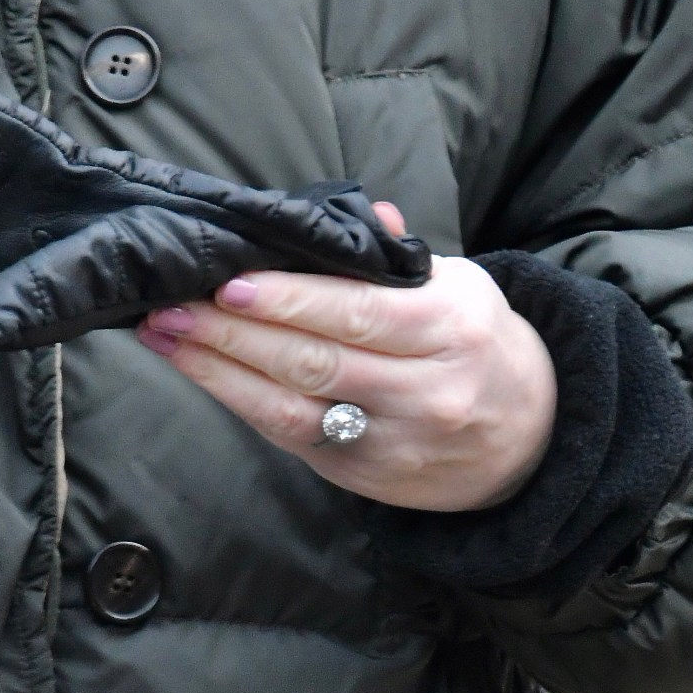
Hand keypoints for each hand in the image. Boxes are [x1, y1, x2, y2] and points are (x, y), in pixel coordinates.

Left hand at [138, 204, 556, 510]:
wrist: (526, 438)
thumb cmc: (480, 346)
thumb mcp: (460, 288)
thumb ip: (397, 258)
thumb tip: (354, 216)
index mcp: (450, 330)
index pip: (357, 313)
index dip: (288, 301)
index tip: (229, 282)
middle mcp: (425, 392)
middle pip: (315, 362)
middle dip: (234, 333)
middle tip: (173, 305)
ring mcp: (395, 442)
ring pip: (293, 409)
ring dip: (219, 372)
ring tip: (167, 337)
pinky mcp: (368, 477)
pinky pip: (295, 439)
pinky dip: (243, 404)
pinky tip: (206, 374)